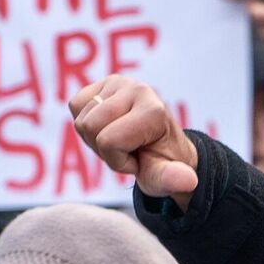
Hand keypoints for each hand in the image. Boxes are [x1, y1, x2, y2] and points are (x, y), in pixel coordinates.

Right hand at [69, 77, 200, 206]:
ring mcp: (118, 82)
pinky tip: (108, 127)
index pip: (108, 141)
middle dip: (104, 149)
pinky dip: (86, 123)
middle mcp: (136, 89)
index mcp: (153, 110)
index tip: (138, 160)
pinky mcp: (103, 82)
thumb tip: (189, 181)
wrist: (162, 148)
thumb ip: (172, 179)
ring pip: (80, 119)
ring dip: (95, 139)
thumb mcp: (165, 177)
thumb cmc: (161, 164)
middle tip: (127, 151)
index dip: (118, 161)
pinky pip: (75, 105)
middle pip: (89, 127)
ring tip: (120, 140)